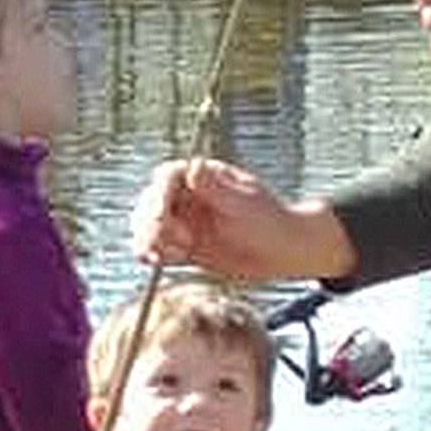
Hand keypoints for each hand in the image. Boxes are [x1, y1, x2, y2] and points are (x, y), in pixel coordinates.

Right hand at [131, 157, 355, 281]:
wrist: (284, 252)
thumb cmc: (271, 221)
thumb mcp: (246, 204)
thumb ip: (218, 190)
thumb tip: (193, 168)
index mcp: (202, 176)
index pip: (168, 177)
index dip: (158, 196)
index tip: (161, 219)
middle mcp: (188, 196)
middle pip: (151, 202)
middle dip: (149, 224)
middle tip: (158, 246)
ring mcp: (184, 221)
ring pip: (150, 227)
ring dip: (147, 241)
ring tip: (159, 258)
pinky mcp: (183, 247)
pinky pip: (160, 249)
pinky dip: (154, 256)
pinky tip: (158, 263)